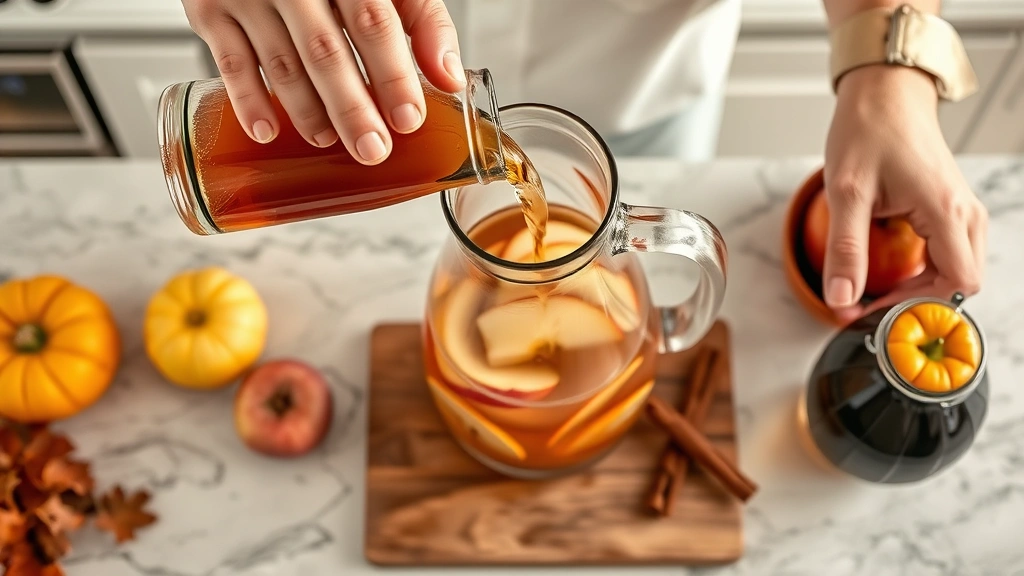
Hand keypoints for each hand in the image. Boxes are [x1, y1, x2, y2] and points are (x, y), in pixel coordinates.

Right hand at [181, 0, 465, 164]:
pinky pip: (229, 61)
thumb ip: (424, 21)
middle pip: (326, 50)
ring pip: (281, 61)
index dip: (392, 74)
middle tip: (372, 149)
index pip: (374, 22)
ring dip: (307, 110)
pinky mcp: (210, 7)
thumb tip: (450, 78)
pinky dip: (248, 100)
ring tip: (330, 140)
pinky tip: (267, 130)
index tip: (408, 118)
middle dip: (351, 107)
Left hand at [822, 65, 987, 321]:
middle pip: (962, 282)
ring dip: (921, 288)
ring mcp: (960, 210)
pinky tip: (889, 271)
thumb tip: (841, 298)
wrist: (884, 93)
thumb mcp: (846, 193)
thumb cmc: (869, 130)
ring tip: (876, 292)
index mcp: (946, 211)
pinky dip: (923, 271)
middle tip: (872, 308)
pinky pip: (949, 253)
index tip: (880, 313)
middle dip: (919, 302)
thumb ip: (846, 249)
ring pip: (957, 269)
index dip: (920, 307)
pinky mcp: (949, 207)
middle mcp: (964, 213)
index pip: (958, 283)